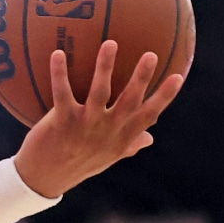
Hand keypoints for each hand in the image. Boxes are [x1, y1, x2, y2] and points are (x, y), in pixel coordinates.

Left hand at [13, 41, 184, 196]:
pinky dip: (59, 73)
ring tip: (110, 43)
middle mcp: (107, 130)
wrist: (45, 179)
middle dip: (141, 77)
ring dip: (105, 67)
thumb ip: (130, 144)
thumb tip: (150, 137)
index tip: (178, 76)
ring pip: (99, 92)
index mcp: (121, 138)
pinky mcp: (62, 121)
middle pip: (129, 100)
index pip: (148, 115)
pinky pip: (62, 93)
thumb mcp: (109, 157)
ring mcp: (85, 125)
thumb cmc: (79, 164)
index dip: (164, 97)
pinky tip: (58, 53)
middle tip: (150, 54)